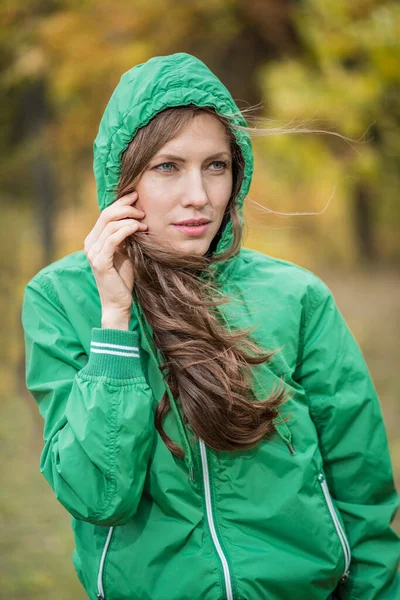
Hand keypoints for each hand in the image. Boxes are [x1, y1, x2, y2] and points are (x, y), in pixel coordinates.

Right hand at [84, 191, 146, 326]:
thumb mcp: (125, 251)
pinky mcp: (100, 262)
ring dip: (129, 219)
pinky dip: (126, 230)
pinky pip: (112, 239)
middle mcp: (90, 244)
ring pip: (109, 225)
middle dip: (125, 207)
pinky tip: (138, 228)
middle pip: (106, 215)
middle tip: (142, 207)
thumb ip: (125, 236)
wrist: (118, 303)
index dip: (120, 202)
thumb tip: (137, 216)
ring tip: (145, 222)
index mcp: (94, 239)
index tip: (137, 196)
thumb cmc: (123, 278)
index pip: (105, 213)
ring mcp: (93, 253)